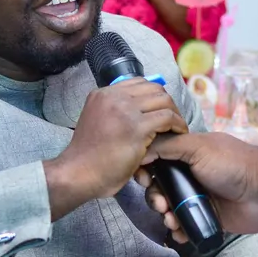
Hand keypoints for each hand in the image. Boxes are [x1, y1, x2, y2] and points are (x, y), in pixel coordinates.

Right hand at [44, 79, 188, 219]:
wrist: (78, 173)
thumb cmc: (89, 157)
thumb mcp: (97, 123)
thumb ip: (114, 113)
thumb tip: (138, 111)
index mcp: (102, 94)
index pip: (138, 83)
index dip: (154, 95)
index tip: (160, 109)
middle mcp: (113, 97)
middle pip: (154, 89)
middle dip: (168, 103)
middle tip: (173, 119)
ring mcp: (124, 110)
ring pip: (163, 100)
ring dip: (175, 114)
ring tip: (178, 128)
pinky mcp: (136, 128)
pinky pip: (167, 118)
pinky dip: (178, 125)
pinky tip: (179, 134)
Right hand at [136, 132, 257, 239]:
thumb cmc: (233, 164)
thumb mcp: (197, 147)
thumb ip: (167, 146)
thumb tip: (139, 149)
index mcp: (186, 155)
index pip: (155, 162)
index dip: (144, 171)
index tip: (142, 178)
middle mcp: (189, 176)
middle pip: (158, 188)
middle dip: (154, 198)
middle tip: (162, 204)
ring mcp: (197, 198)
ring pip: (168, 210)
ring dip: (164, 216)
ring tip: (171, 219)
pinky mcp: (205, 218)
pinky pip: (184, 227)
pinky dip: (179, 231)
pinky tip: (181, 232)